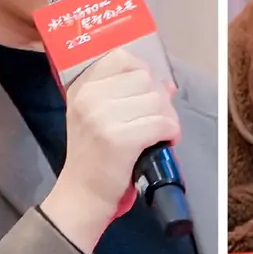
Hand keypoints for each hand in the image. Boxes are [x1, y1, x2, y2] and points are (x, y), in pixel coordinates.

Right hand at [41, 50, 180, 253]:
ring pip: (157, 100)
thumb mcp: (94, 118)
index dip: (142, 72)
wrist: (81, 195)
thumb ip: (123, 95)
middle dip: (159, 99)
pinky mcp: (120, 139)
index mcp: (82, 89)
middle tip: (154, 120)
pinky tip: (163, 142)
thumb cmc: (92, 157)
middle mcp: (89, 98)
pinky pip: (162, 123)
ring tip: (158, 133)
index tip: (144, 93)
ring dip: (168, 117)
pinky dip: (171, 133)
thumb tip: (166, 84)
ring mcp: (102, 118)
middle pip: (145, 79)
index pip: (121, 58)